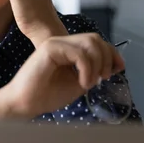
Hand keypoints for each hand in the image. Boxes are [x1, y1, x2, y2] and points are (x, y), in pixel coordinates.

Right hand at [0, 33, 124, 119]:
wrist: (25, 103)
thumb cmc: (46, 95)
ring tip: (90, 82)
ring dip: (97, 64)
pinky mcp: (50, 48)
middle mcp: (61, 42)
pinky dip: (87, 69)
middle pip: (95, 38)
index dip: (111, 53)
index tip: (118, 69)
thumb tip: (114, 65)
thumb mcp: (78, 82)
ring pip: (90, 43)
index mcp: (67, 48)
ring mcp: (55, 43)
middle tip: (103, 78)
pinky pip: (79, 53)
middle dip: (107, 58)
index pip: (96, 41)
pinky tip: (83, 83)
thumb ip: (93, 71)